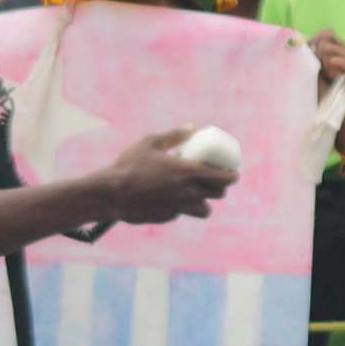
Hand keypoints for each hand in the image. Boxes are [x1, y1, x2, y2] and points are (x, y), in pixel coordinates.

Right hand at [100, 128, 236, 224]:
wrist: (111, 193)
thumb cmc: (129, 164)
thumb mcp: (150, 143)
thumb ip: (173, 136)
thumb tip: (192, 128)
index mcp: (186, 171)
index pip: (222, 178)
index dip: (232, 176)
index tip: (233, 173)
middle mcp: (187, 192)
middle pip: (218, 194)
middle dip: (220, 188)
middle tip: (216, 182)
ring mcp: (179, 207)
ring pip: (205, 211)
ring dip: (204, 203)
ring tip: (198, 195)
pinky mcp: (168, 217)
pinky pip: (182, 213)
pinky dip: (181, 207)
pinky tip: (171, 199)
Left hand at [308, 30, 344, 148]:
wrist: (343, 122)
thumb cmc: (326, 102)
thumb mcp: (314, 76)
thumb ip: (311, 58)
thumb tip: (302, 41)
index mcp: (340, 54)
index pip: (325, 33)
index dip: (313, 42)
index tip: (308, 59)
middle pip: (327, 35)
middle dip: (317, 52)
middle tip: (321, 72)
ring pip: (329, 47)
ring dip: (323, 63)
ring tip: (329, 78)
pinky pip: (338, 59)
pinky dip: (332, 69)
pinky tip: (336, 80)